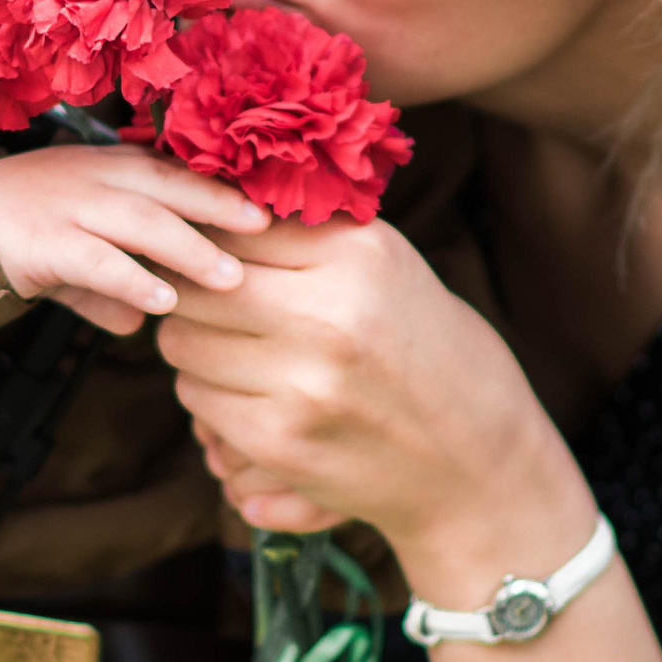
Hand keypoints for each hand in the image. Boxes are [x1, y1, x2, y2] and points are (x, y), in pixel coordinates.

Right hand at [0, 143, 269, 334]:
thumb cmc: (23, 232)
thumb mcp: (75, 254)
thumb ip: (109, 287)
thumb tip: (140, 327)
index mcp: (109, 166)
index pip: (175, 170)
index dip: (220, 186)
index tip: (268, 206)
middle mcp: (92, 176)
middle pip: (167, 185)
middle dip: (218, 205)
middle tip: (264, 230)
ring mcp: (67, 205)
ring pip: (140, 221)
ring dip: (189, 249)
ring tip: (230, 279)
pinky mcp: (42, 241)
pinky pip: (96, 260)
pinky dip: (132, 280)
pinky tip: (163, 301)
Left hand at [156, 216, 593, 590]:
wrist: (479, 461)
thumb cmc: (426, 348)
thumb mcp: (386, 265)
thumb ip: (305, 230)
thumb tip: (204, 199)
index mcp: (359, 254)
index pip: (232, 224)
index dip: (210, 240)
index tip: (213, 253)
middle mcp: (331, 314)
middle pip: (195, 285)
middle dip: (190, 293)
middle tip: (213, 304)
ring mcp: (305, 384)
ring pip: (183, 345)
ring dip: (195, 346)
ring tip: (237, 350)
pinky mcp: (284, 443)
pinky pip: (198, 402)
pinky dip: (209, 397)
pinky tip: (250, 396)